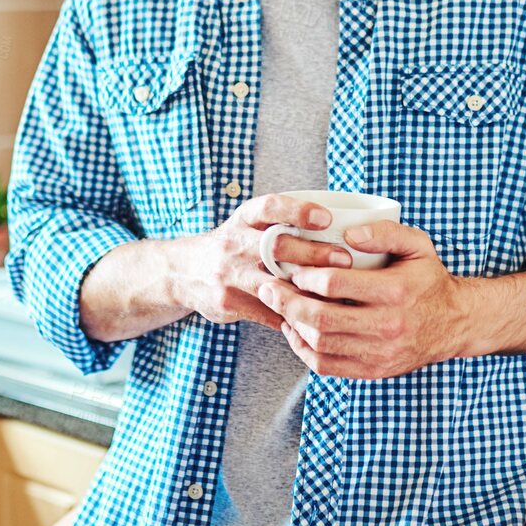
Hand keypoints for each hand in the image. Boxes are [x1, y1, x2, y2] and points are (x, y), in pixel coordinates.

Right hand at [168, 194, 351, 330]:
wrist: (181, 272)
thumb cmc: (231, 246)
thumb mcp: (246, 225)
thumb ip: (279, 225)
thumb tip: (334, 230)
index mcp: (242, 219)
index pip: (269, 207)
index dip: (297, 210)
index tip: (326, 218)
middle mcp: (234, 243)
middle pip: (275, 246)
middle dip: (313, 253)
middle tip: (344, 259)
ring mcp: (230, 275)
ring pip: (274, 285)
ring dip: (307, 290)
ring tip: (337, 294)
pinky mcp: (229, 302)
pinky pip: (268, 311)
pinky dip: (294, 315)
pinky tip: (317, 317)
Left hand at [256, 221, 471, 378]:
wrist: (453, 323)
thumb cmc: (429, 279)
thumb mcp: (418, 244)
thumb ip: (385, 232)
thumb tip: (349, 235)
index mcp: (395, 292)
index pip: (336, 285)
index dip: (306, 275)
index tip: (292, 267)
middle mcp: (387, 326)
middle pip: (321, 318)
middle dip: (287, 301)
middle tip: (268, 287)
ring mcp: (379, 353)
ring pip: (320, 344)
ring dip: (292, 324)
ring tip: (278, 306)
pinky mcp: (372, 371)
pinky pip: (327, 366)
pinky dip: (303, 349)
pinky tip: (294, 330)